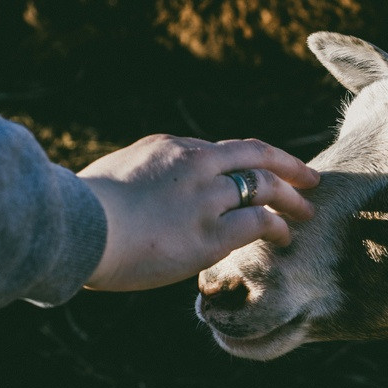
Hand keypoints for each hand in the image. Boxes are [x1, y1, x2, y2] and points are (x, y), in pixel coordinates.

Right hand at [78, 135, 320, 291]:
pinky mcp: (212, 233)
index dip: (254, 160)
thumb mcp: (120, 175)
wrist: (75, 226)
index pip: (225, 151)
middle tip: (312, 178)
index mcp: (172, 149)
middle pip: (258, 156)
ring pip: (266, 189)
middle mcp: (196, 166)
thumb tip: (160, 193)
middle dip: (290, 167)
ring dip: (293, 201)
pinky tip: (286, 239)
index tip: (269, 168)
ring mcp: (207, 198)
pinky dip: (278, 229)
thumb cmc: (84, 210)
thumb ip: (151, 177)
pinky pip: (260, 224)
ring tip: (307, 213)